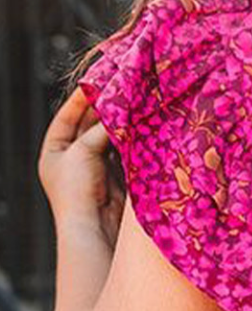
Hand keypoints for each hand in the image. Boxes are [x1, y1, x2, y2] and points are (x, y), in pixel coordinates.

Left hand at [37, 86, 124, 248]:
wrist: (93, 228)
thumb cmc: (76, 191)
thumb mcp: (83, 150)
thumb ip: (101, 129)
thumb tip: (121, 110)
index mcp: (54, 153)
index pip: (65, 118)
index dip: (80, 100)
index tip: (97, 82)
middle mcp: (72, 161)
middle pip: (89, 128)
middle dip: (104, 111)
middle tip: (122, 92)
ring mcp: (95, 170)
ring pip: (108, 140)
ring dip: (119, 126)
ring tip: (134, 108)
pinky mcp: (115, 180)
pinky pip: (122, 154)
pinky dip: (130, 142)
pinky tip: (139, 130)